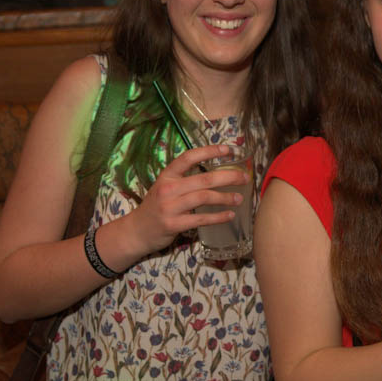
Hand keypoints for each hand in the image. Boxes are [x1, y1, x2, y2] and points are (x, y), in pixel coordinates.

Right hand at [123, 144, 249, 253]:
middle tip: (245, 177)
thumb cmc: (156, 207)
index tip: (228, 149)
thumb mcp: (166, 187)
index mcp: (167, 175)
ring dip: (225, 197)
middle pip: (204, 178)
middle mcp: (168, 188)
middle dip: (228, 176)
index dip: (209, 151)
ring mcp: (170, 207)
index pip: (189, 157)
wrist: (136, 231)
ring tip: (239, 198)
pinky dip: (218, 217)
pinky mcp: (173, 224)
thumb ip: (186, 180)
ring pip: (204, 198)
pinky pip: (200, 219)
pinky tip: (230, 215)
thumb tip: (216, 174)